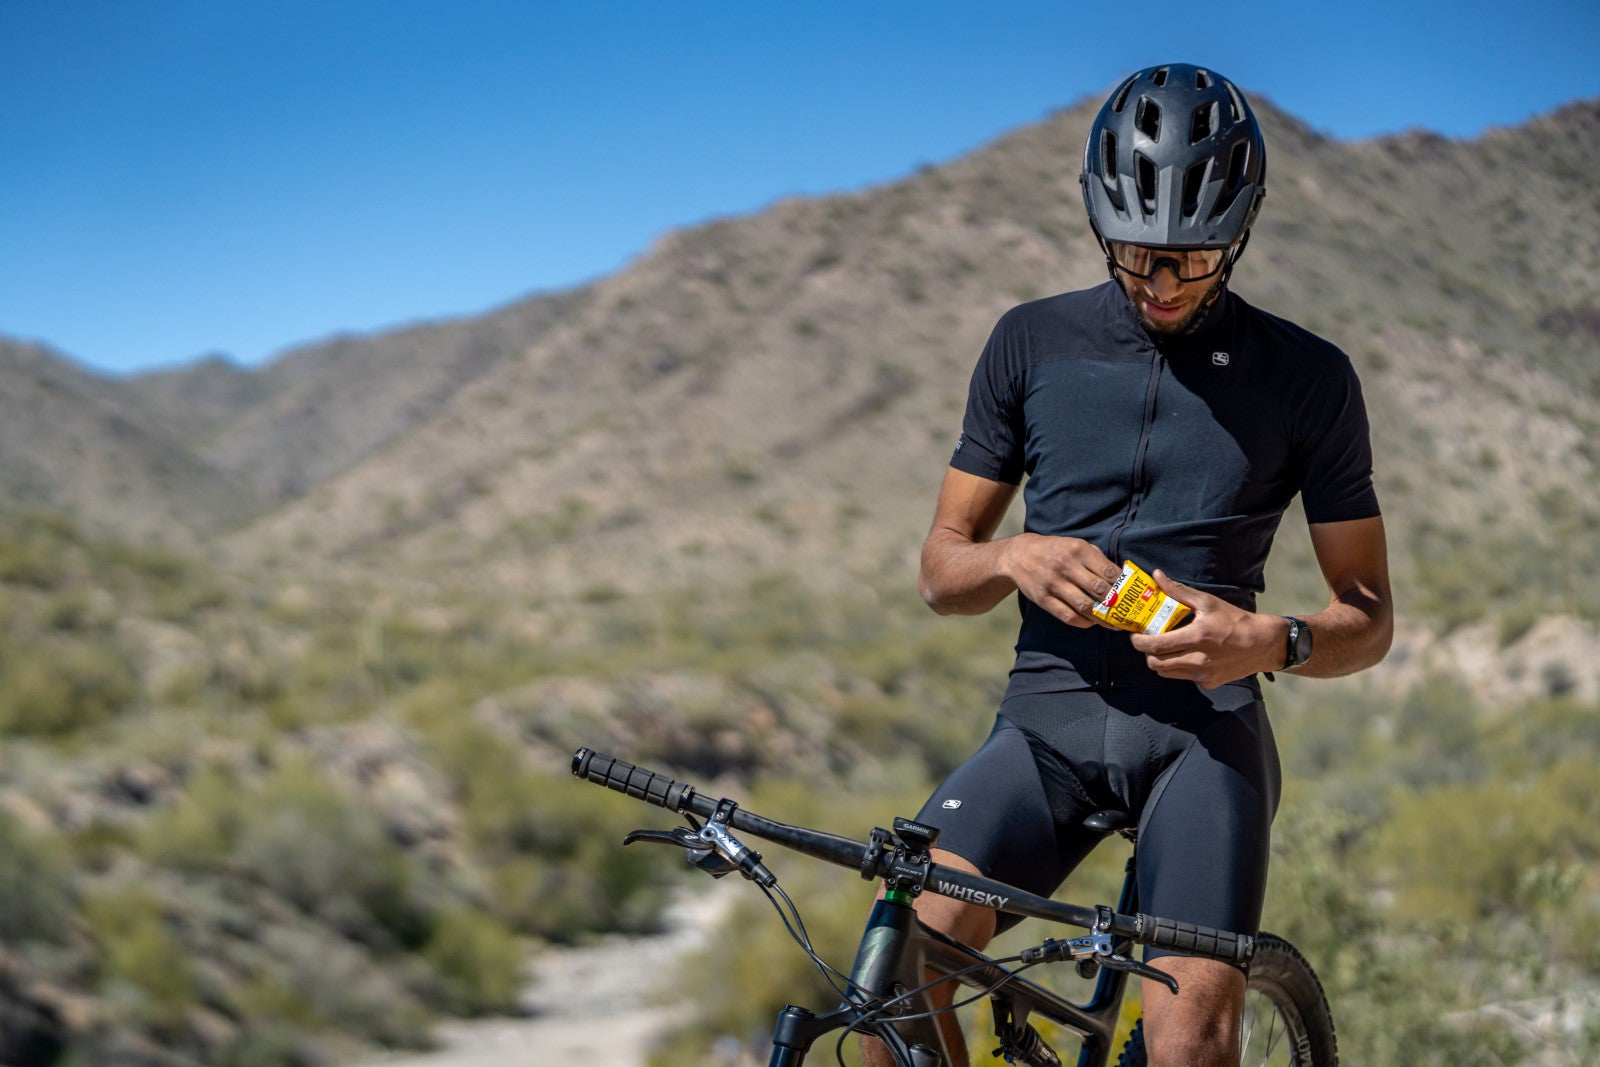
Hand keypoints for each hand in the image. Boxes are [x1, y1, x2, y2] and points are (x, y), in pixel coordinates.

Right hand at [1002, 535, 1122, 628]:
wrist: (1019, 555)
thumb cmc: (1054, 550)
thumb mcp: (1074, 545)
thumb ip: (1096, 558)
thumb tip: (1120, 577)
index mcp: (1077, 549)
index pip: (1108, 571)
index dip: (1122, 584)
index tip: (1130, 593)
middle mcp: (1066, 566)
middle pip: (1099, 590)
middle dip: (1115, 603)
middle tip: (1125, 612)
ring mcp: (1053, 583)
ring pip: (1085, 606)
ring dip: (1102, 617)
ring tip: (1112, 623)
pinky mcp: (1043, 599)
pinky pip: (1068, 616)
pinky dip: (1083, 622)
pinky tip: (1091, 622)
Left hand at [1129, 570, 1282, 686]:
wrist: (1262, 644)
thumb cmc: (1234, 620)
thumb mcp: (1208, 602)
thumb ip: (1178, 591)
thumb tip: (1157, 576)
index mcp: (1196, 637)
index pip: (1156, 646)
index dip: (1139, 642)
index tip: (1135, 635)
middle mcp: (1198, 659)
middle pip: (1156, 664)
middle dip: (1147, 653)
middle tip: (1148, 641)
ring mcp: (1202, 674)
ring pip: (1166, 673)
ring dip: (1160, 661)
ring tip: (1165, 647)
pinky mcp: (1208, 682)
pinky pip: (1183, 677)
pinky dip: (1178, 667)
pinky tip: (1186, 654)